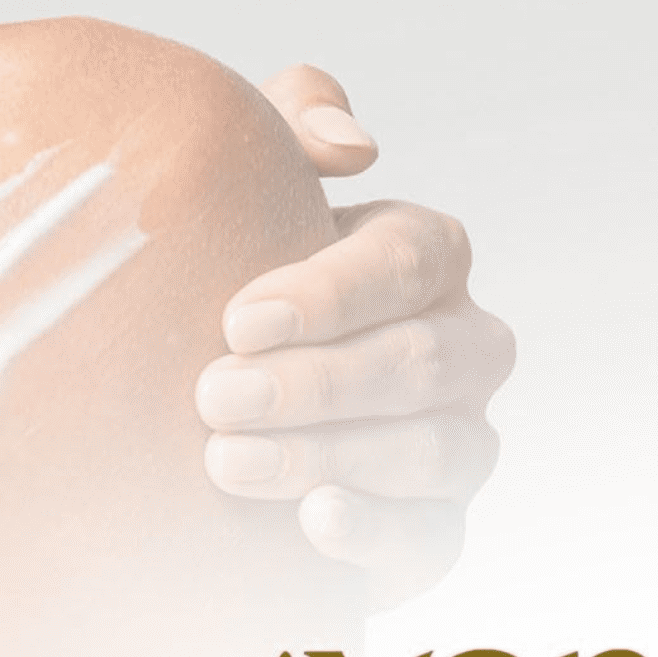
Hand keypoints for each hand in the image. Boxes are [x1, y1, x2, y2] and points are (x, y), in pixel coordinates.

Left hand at [196, 65, 514, 609]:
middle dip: (316, 382)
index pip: (410, 261)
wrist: (194, 400)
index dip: (330, 292)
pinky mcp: (432, 530)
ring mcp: (458, 441)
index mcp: (425, 254)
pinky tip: (311, 520)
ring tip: (224, 459)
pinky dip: (375, 531)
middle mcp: (463, 345)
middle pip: (424, 361)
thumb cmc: (227, 266)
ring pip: (435, 451)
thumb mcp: (249, 176)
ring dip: (327, 455)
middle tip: (212, 394)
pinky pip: (434, 539)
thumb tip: (353, 144)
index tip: (236, 318)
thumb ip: (295, 117)